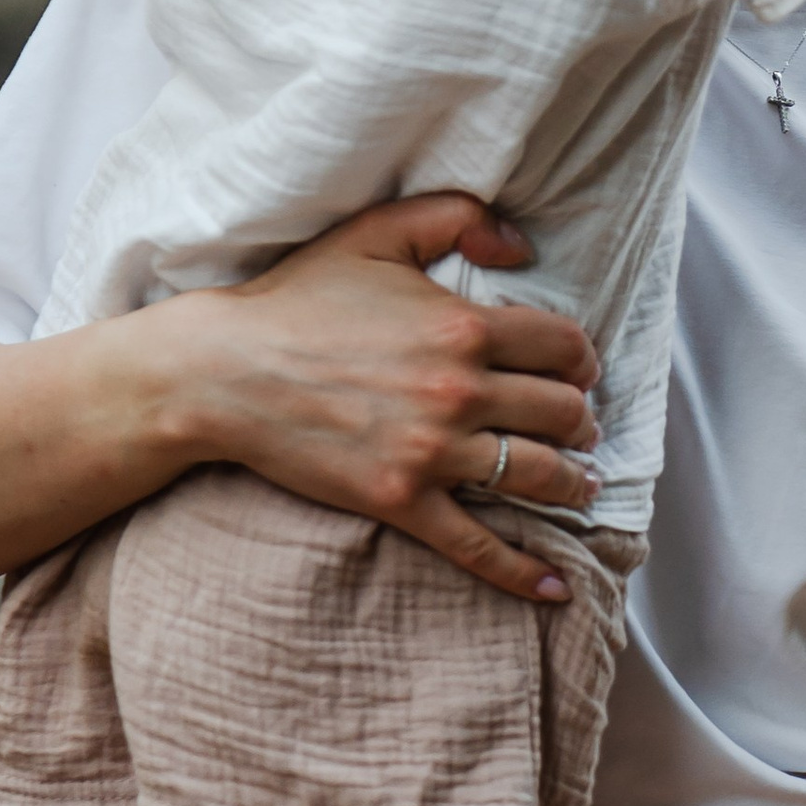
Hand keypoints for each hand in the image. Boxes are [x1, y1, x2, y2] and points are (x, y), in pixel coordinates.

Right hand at [177, 194, 603, 601]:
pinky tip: (555, 588)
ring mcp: (433, 452)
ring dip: (572, 484)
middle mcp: (460, 391)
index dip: (582, 361)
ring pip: (538, 476)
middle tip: (581, 430)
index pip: (563, 347)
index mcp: (463, 326)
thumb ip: (456, 217)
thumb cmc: (297, 299)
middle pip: (564, 414)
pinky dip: (523, 571)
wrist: (223, 373)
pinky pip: (478, 545)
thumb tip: (522, 244)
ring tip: (579, 486)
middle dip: (583, 423)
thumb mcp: (377, 233)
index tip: (580, 372)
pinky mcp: (402, 500)